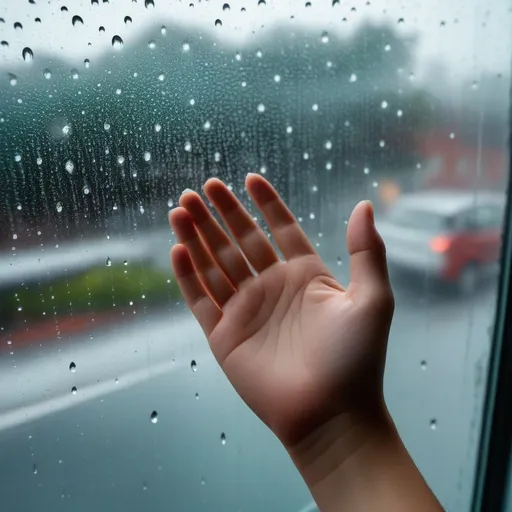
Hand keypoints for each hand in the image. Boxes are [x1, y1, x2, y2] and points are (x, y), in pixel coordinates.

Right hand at [169, 173, 393, 448]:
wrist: (330, 415)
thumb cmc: (355, 358)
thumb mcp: (372, 299)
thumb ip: (366, 251)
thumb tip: (365, 204)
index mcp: (305, 275)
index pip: (281, 229)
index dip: (266, 204)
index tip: (249, 178)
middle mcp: (272, 287)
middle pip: (240, 241)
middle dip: (221, 214)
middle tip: (202, 188)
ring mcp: (245, 311)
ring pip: (214, 264)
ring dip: (198, 236)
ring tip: (181, 208)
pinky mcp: (223, 335)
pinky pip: (200, 299)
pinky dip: (188, 275)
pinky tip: (178, 248)